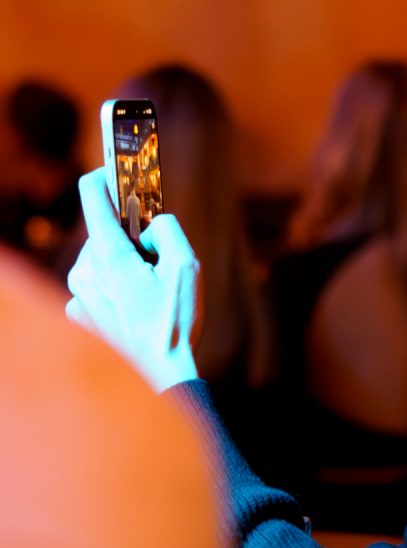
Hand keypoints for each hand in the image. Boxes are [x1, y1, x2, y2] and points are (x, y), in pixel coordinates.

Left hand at [66, 169, 202, 391]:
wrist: (162, 374)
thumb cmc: (176, 322)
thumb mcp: (187, 266)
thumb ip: (167, 229)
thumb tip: (152, 223)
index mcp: (108, 256)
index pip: (91, 196)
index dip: (105, 177)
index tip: (117, 173)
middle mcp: (84, 271)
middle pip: (104, 233)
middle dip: (129, 237)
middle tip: (156, 257)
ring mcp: (78, 295)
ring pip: (99, 260)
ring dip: (122, 264)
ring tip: (150, 290)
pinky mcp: (79, 313)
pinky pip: (95, 286)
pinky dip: (113, 288)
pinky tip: (135, 307)